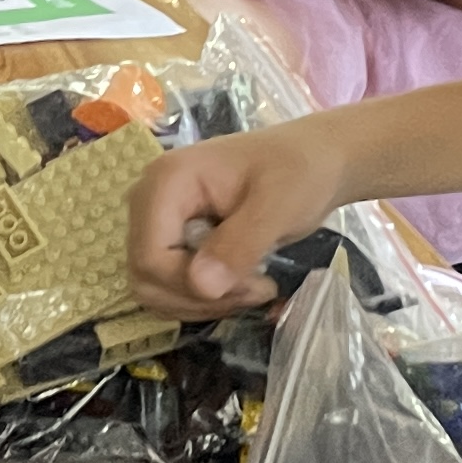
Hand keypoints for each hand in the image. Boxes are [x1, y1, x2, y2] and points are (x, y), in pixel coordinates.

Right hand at [128, 120, 352, 318]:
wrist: (315, 159)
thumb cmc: (299, 171)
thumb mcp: (279, 205)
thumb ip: (240, 243)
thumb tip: (202, 286)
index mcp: (166, 181)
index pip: (150, 257)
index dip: (192, 285)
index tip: (251, 284)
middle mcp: (149, 201)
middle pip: (146, 277)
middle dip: (200, 297)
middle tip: (257, 289)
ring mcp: (157, 222)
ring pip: (154, 288)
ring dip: (203, 303)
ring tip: (254, 287)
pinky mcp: (171, 239)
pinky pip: (168, 286)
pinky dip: (201, 299)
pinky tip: (239, 286)